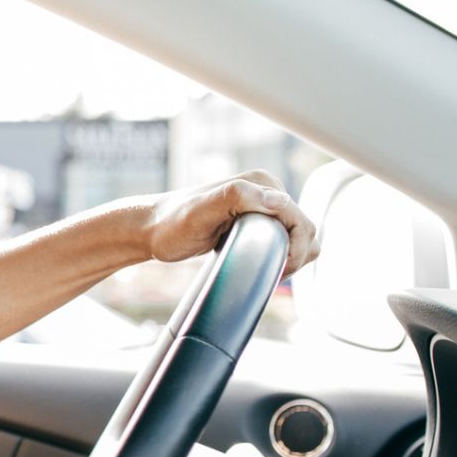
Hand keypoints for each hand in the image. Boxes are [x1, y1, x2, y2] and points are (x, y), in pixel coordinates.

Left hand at [140, 168, 321, 277]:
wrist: (152, 230)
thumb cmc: (172, 223)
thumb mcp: (201, 211)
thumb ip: (237, 197)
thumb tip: (280, 199)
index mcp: (261, 182)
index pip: (299, 218)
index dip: (296, 248)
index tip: (277, 269)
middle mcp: (265, 191)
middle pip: (305, 228)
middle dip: (297, 254)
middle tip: (271, 274)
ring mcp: (261, 207)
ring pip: (298, 237)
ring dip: (294, 257)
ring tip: (267, 272)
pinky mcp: (255, 223)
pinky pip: (284, 241)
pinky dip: (284, 256)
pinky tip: (264, 268)